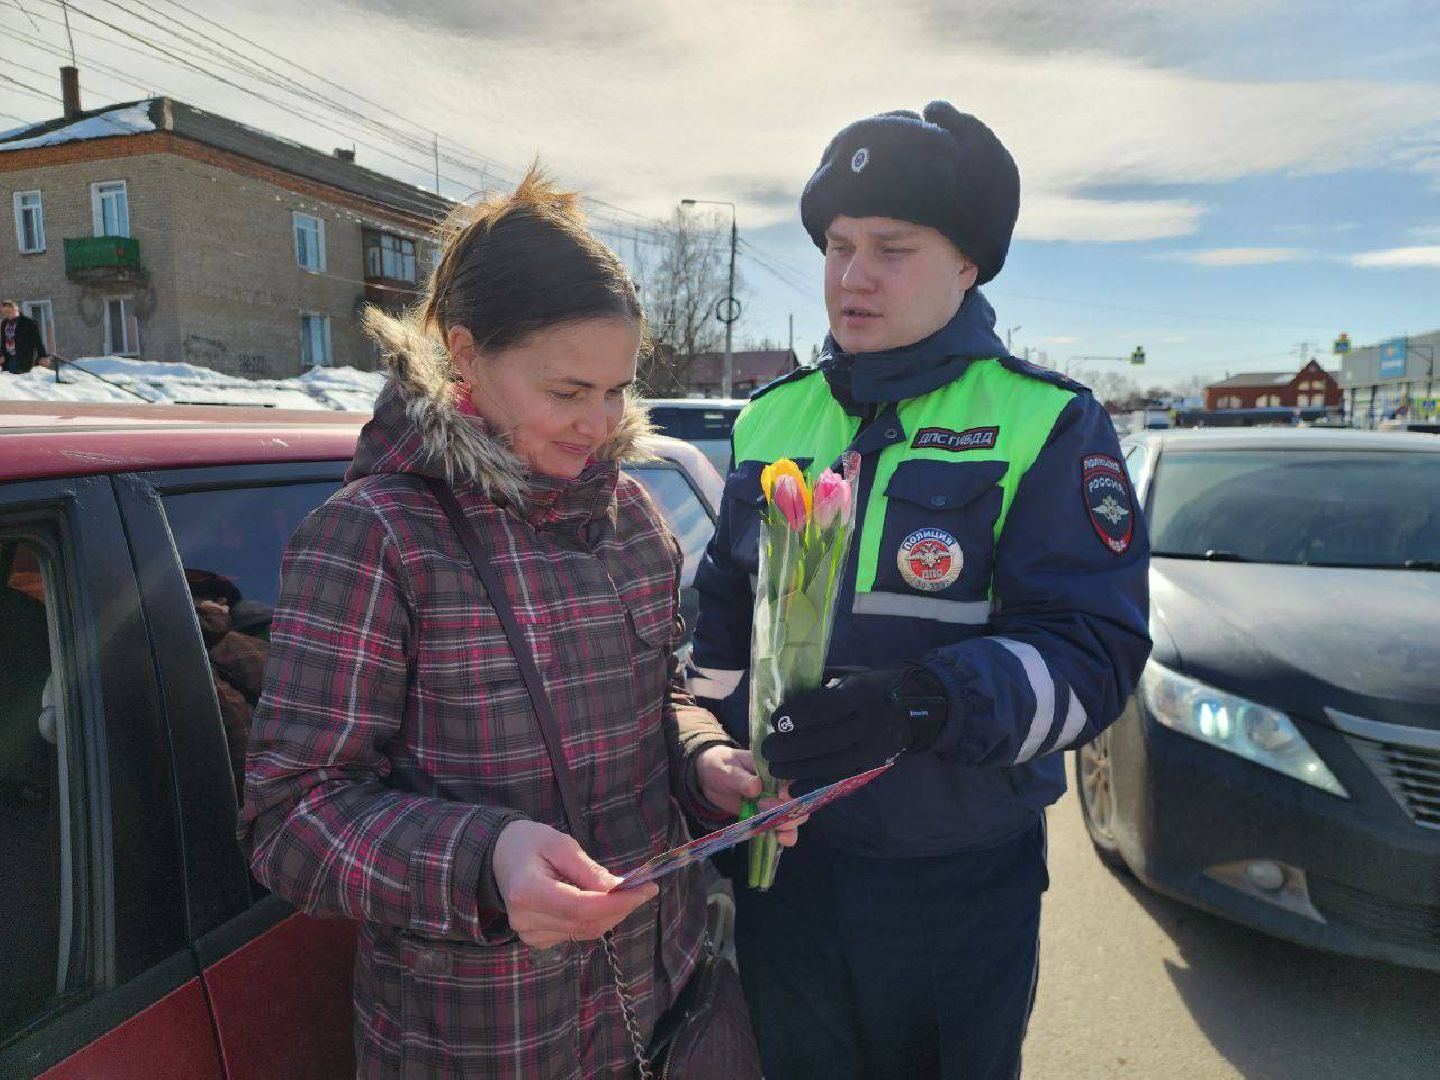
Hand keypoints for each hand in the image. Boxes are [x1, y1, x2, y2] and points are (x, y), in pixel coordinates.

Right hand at [491, 820, 656, 948]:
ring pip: (586, 931)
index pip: (581, 907)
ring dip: (612, 914)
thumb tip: (620, 889)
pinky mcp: (537, 940)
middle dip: (621, 907)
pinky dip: (597, 919)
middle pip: (586, 923)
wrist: (501, 857)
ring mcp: (529, 934)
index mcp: (527, 891)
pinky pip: (577, 933)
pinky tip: (600, 901)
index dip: (617, 903)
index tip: (647, 889)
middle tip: (644, 887)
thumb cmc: (530, 843)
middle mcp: (525, 919)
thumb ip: (589, 870)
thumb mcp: (561, 844)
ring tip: (625, 891)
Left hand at [695, 745, 805, 847]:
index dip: (791, 790)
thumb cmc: (720, 766)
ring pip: (794, 817)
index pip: (792, 780)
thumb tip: (756, 788)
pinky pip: (782, 829)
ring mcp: (774, 804)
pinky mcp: (767, 818)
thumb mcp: (727, 769)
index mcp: (773, 769)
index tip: (782, 796)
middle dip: (790, 811)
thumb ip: (741, 779)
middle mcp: (779, 787)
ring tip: (779, 833)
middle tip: (766, 811)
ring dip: (790, 826)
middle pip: (798, 801)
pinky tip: (780, 839)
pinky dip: (785, 836)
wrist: (708, 779)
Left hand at [761, 664, 948, 783]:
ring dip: (799, 769)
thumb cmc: (874, 685)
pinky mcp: (872, 766)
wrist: (916, 706)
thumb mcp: (851, 675)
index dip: (798, 716)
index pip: (826, 708)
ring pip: (832, 764)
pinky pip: (842, 779)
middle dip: (791, 747)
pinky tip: (793, 787)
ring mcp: (873, 749)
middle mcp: (869, 724)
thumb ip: (821, 684)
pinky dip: (815, 785)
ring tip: (775, 767)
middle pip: (825, 740)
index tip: (775, 720)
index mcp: (862, 695)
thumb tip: (784, 694)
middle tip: (767, 749)